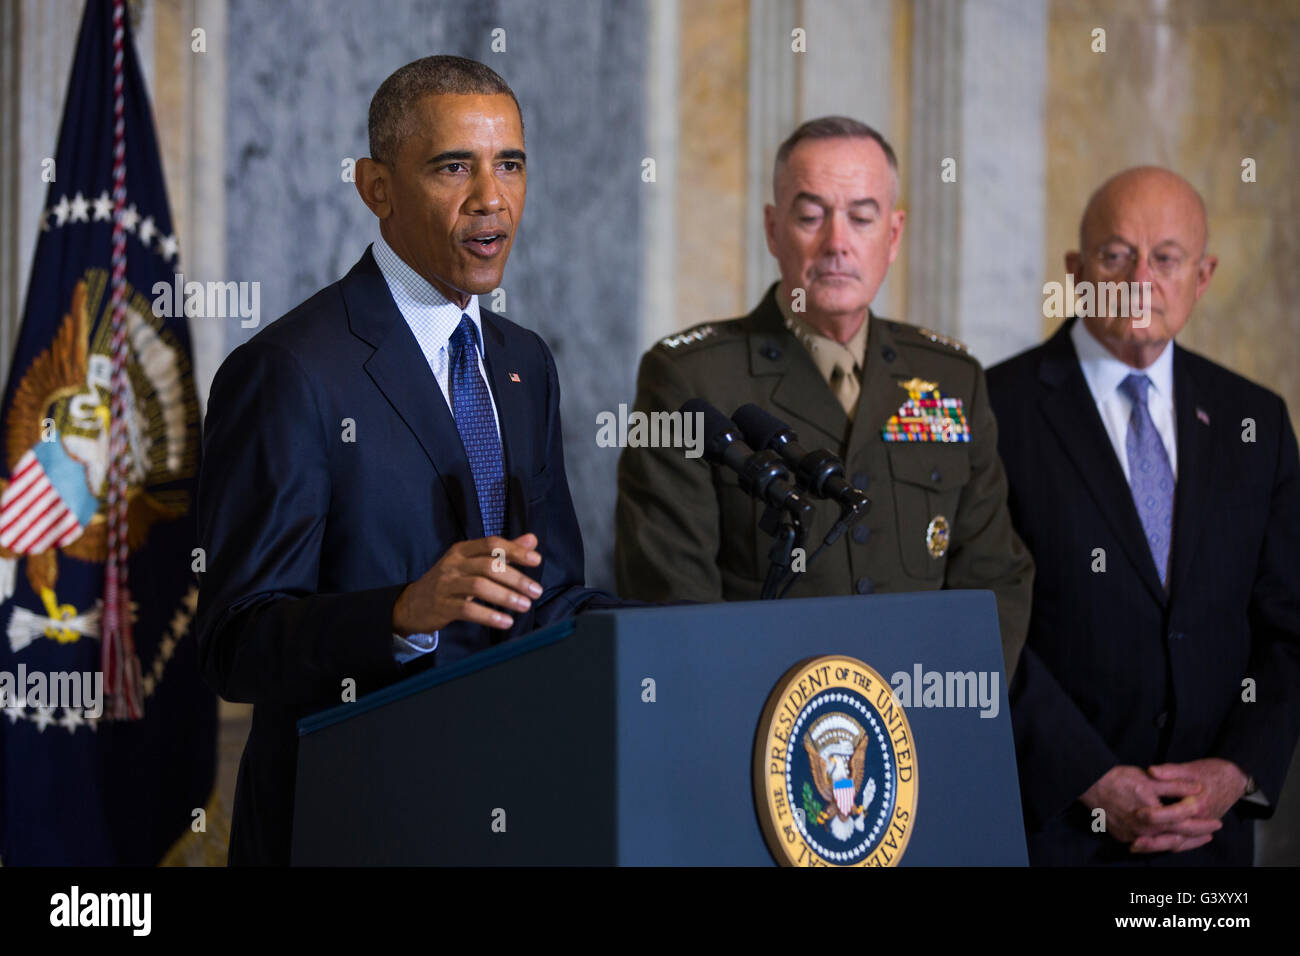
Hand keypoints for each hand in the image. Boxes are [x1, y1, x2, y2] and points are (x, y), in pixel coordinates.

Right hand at [392, 534, 542, 634]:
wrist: (412, 604)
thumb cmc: (450, 581)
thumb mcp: (473, 563)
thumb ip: (503, 552)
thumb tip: (532, 540)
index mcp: (462, 550)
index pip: (491, 544)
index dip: (515, 550)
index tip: (536, 560)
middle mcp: (453, 564)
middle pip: (488, 565)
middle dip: (516, 578)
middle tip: (536, 591)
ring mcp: (446, 584)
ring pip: (479, 586)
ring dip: (506, 597)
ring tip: (525, 605)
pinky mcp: (442, 606)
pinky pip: (468, 609)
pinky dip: (489, 616)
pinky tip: (505, 621)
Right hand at [1079, 765, 1213, 850]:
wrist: (1090, 785)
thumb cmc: (1118, 780)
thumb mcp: (1149, 778)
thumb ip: (1175, 784)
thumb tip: (1198, 789)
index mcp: (1149, 815)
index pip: (1181, 819)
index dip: (1198, 817)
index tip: (1211, 813)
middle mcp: (1142, 831)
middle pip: (1177, 836)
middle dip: (1198, 832)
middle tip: (1215, 827)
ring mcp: (1133, 836)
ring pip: (1165, 843)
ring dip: (1185, 840)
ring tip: (1201, 836)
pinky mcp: (1125, 837)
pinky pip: (1151, 843)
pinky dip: (1166, 841)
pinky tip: (1174, 836)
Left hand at [1129, 759, 1247, 852]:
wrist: (1234, 779)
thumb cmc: (1212, 772)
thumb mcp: (1191, 768)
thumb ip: (1171, 771)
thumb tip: (1151, 771)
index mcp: (1197, 804)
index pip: (1174, 814)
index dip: (1155, 815)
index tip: (1137, 814)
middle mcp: (1200, 820)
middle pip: (1176, 835)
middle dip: (1154, 841)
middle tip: (1133, 843)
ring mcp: (1201, 826)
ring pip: (1179, 841)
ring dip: (1159, 845)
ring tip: (1136, 846)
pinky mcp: (1199, 828)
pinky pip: (1184, 841)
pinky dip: (1168, 844)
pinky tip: (1150, 844)